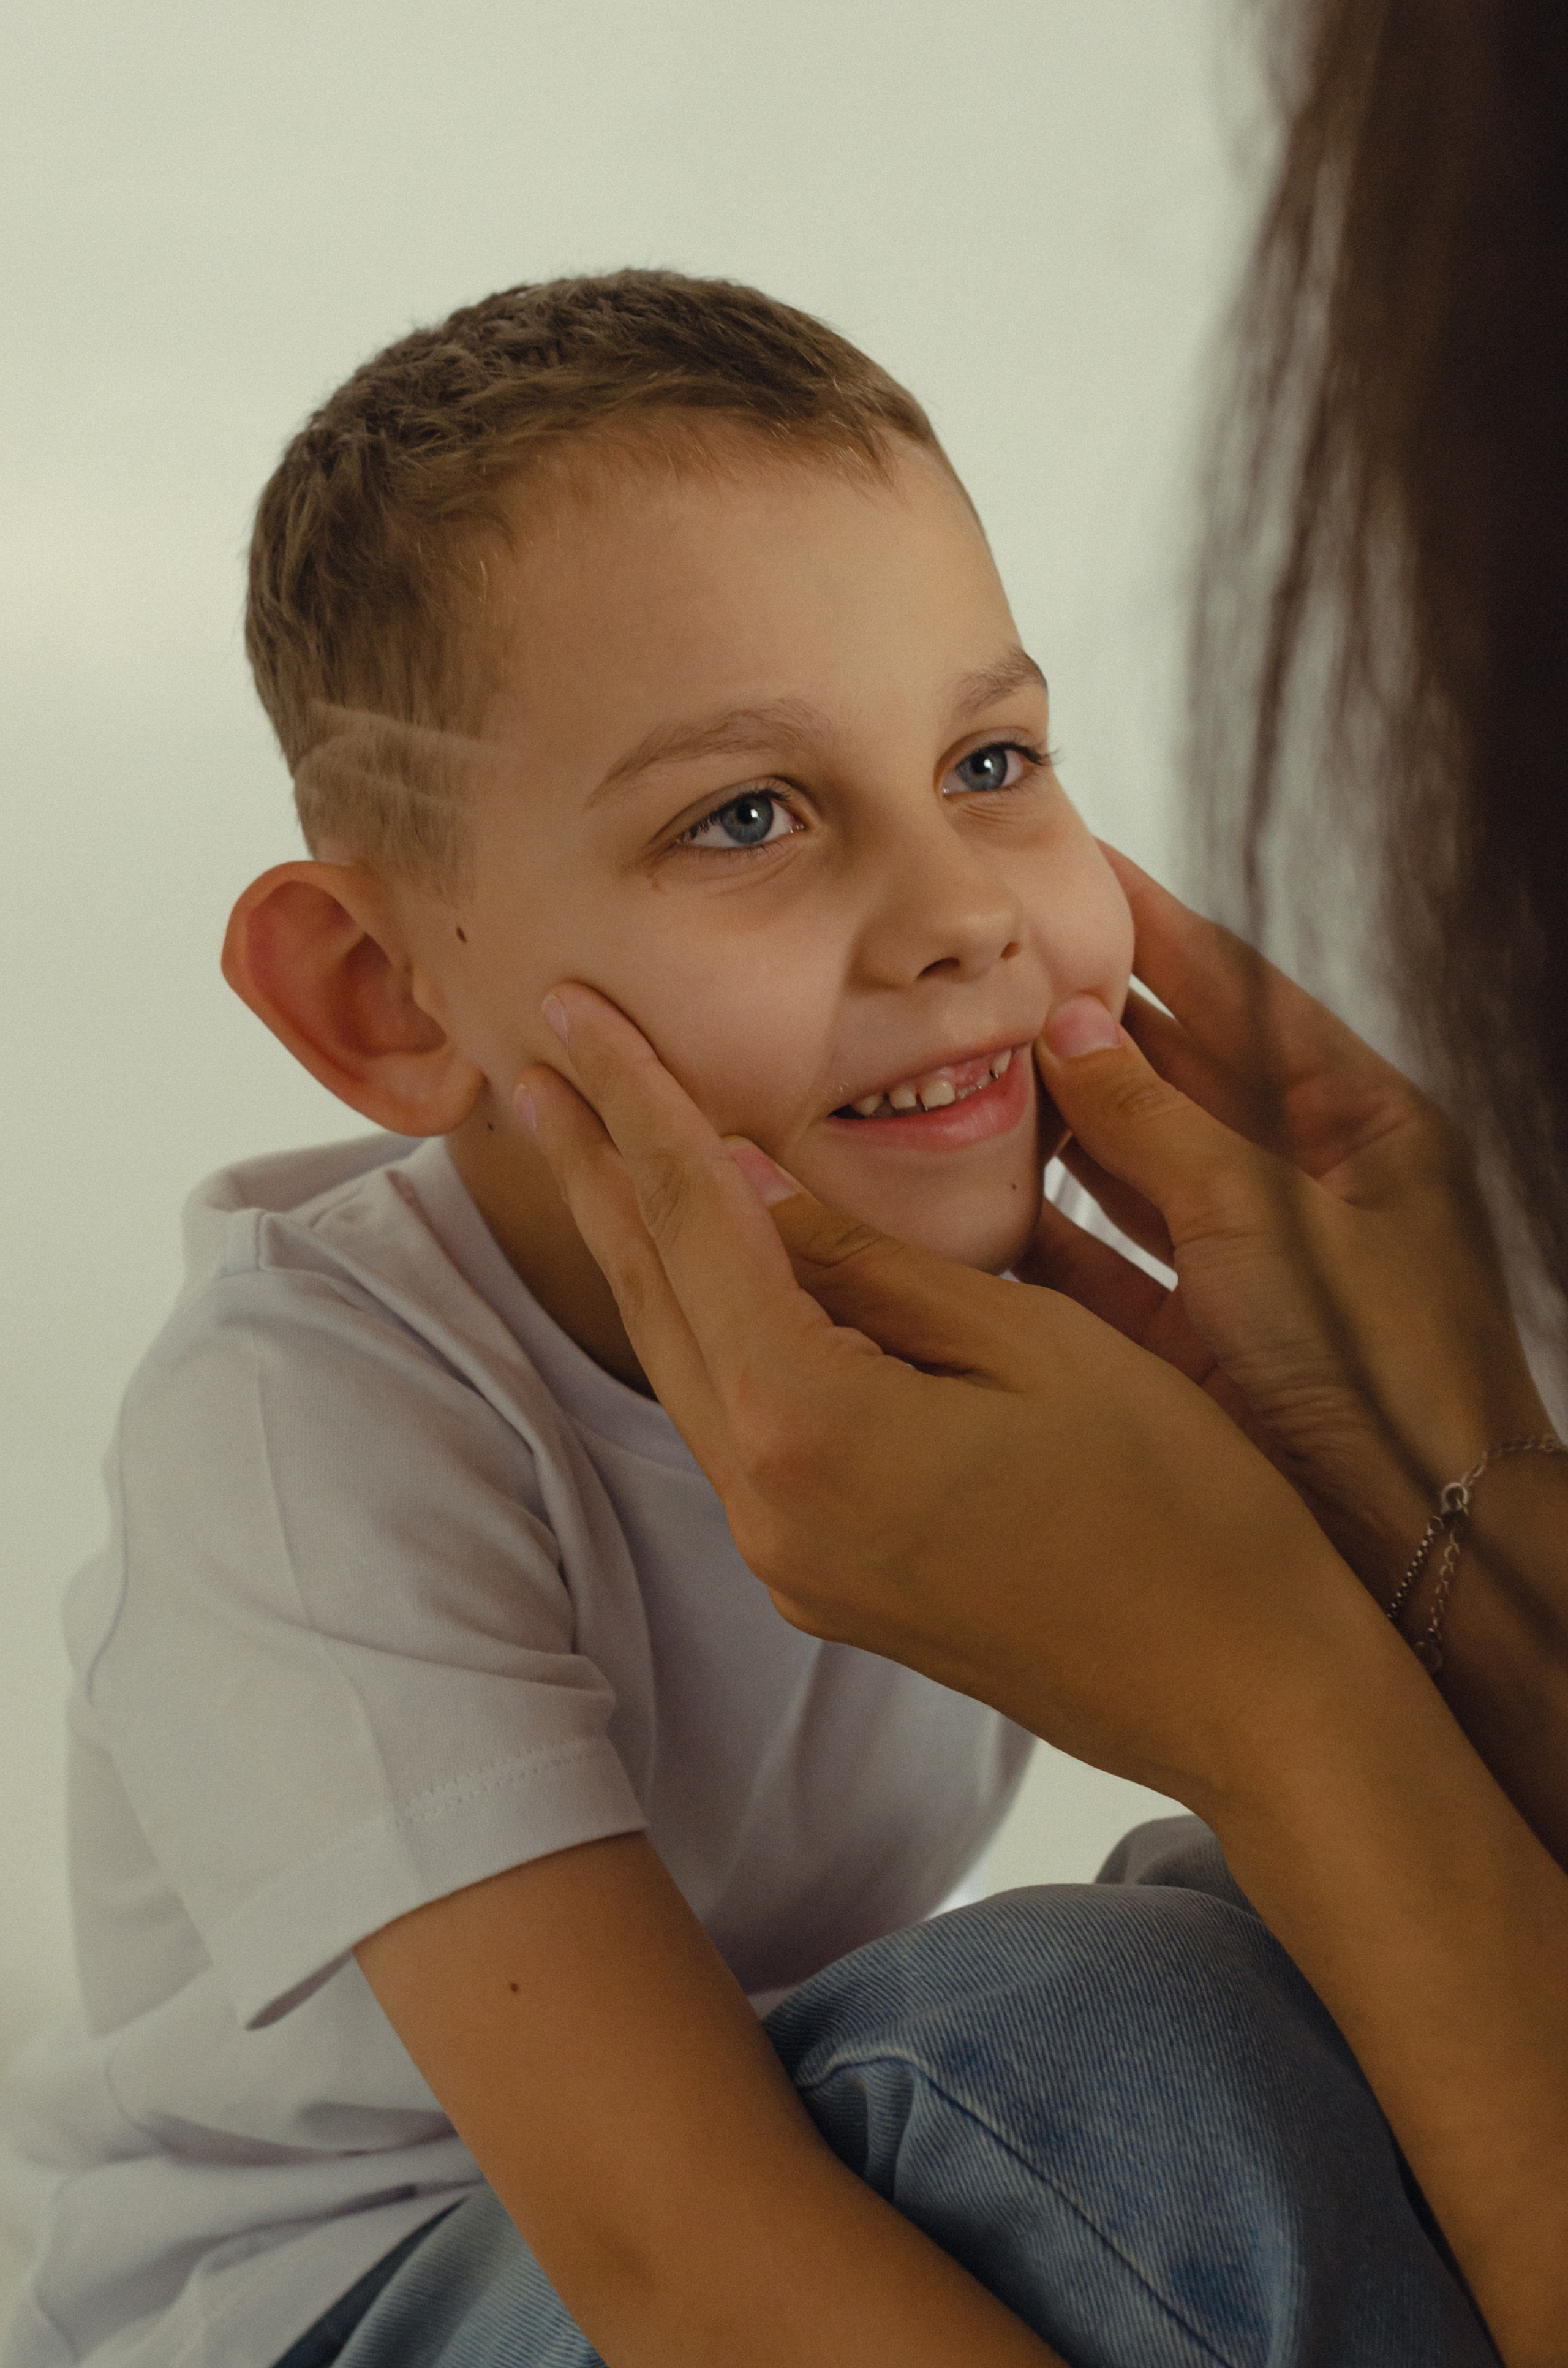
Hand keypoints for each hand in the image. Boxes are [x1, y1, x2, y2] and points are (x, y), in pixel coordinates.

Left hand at [518, 986, 1567, 2367]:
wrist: (1244, 1693)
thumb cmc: (1180, 1503)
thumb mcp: (1036, 1341)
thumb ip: (875, 1266)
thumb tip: (754, 1182)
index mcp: (816, 1427)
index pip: (700, 1222)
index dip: (636, 1103)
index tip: (575, 1012)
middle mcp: (768, 1505)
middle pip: (655, 1295)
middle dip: (596, 1164)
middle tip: (539, 1057)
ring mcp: (787, 1558)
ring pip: (681, 1363)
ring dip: (634, 1246)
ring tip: (587, 1141)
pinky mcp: (819, 1582)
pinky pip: (730, 1424)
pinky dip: (701, 1326)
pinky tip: (697, 1266)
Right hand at [1025, 849, 1553, 1592]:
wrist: (1422, 1544)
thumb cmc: (1390, 1372)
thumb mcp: (1267, 1220)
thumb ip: (1158, 1126)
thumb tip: (1073, 1030)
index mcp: (1366, 1128)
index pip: (1243, 999)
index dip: (1159, 932)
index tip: (1084, 870)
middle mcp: (1308, 1191)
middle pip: (1180, 1082)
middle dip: (1090, 1029)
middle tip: (993, 972)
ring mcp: (1254, 1271)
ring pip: (1135, 1176)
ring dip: (1057, 1130)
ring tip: (964, 1069)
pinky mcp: (1204, 1348)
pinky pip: (1109, 1270)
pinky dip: (1048, 1237)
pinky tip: (979, 1200)